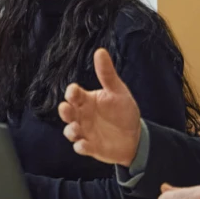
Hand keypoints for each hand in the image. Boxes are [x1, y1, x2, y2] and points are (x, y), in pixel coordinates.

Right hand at [57, 48, 141, 165]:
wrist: (134, 136)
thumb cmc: (123, 111)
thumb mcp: (117, 91)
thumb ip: (107, 74)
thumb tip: (100, 51)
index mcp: (87, 100)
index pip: (74, 95)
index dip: (72, 93)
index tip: (74, 91)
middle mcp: (82, 116)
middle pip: (67, 112)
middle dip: (65, 111)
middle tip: (66, 108)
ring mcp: (84, 132)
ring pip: (70, 131)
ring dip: (70, 130)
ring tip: (76, 129)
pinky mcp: (90, 146)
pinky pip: (81, 147)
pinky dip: (81, 147)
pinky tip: (84, 145)